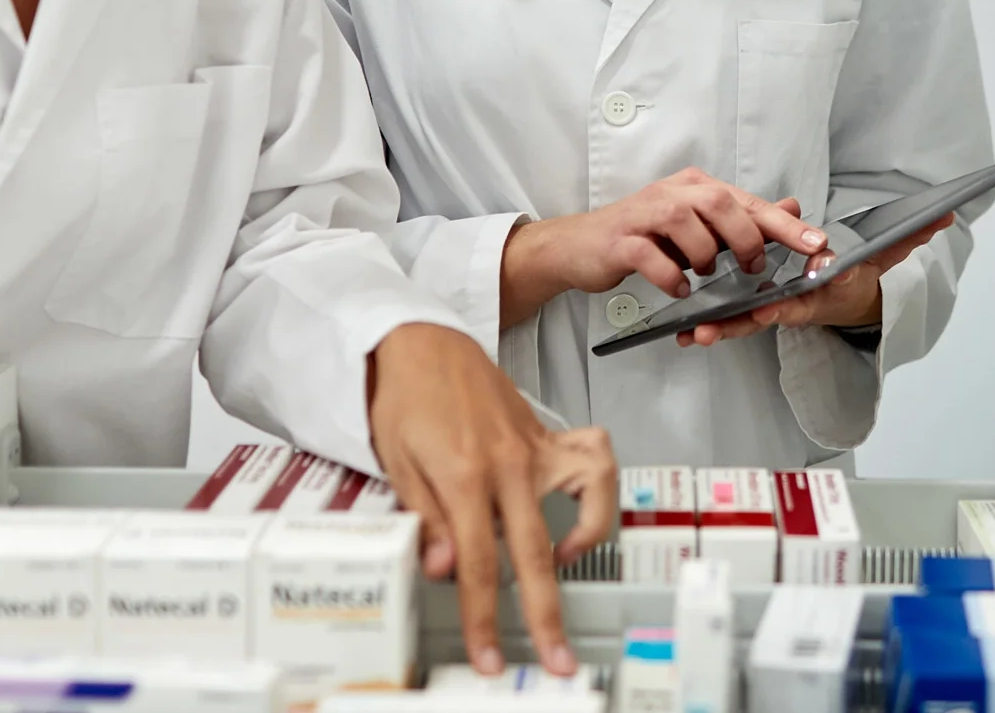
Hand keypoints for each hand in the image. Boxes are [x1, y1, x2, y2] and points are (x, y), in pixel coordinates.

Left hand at [366, 324, 613, 675]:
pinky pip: (594, 457)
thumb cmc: (405, 394)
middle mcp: (509, 463)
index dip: (484, 617)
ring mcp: (536, 447)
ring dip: (589, 539)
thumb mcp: (396, 460)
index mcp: (464, 473)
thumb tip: (443, 568)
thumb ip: (425, 517)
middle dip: (545, 614)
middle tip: (555, 654)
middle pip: (533, 552)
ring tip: (571, 563)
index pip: (478, 564)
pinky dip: (598, 487)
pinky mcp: (548, 436)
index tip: (488, 652)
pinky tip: (579, 513)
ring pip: (586, 498)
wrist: (424, 341)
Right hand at [499, 168, 833, 327]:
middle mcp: (671, 192)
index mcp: (694, 187)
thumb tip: (791, 210)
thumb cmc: (641, 237)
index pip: (746, 200)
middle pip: (719, 202)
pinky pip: (652, 256)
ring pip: (686, 223)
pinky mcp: (621, 241)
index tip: (816, 243)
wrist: (578, 247)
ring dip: (704, 255)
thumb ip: (740, 219)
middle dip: (746, 237)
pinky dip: (671, 277)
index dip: (783, 222)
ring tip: (704, 275)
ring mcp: (644, 215)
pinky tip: (679, 289)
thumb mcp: (696, 225)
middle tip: (753, 267)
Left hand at [679, 213, 954, 347]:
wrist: (851, 301)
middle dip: (737, 326)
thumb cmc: (859, 275)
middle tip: (708, 332)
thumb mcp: (884, 257)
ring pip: (743, 324)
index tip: (767, 308)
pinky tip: (684, 332)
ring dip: (717, 331)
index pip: (808, 298)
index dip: (789, 304)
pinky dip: (711, 327)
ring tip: (690, 336)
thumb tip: (943, 218)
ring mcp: (777, 311)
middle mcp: (798, 304)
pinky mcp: (758, 311)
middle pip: (765, 318)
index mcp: (824, 291)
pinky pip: (733, 320)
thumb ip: (909, 238)